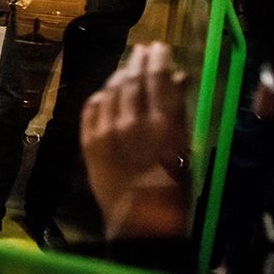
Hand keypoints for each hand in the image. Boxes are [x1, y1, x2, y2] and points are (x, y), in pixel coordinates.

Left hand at [80, 42, 189, 239]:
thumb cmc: (173, 191)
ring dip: (119, 75)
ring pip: (110, 90)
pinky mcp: (88, 142)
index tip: (160, 47)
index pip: (158, 79)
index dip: (158, 60)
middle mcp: (131, 121)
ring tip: (126, 67)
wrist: (140, 225)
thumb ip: (178, 112)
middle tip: (143, 50)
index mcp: (162, 124)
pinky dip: (100, 96)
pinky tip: (106, 92)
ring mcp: (105, 131)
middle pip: (133, 80)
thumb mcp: (186, 149)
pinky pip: (91, 108)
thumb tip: (177, 80)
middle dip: (138, 62)